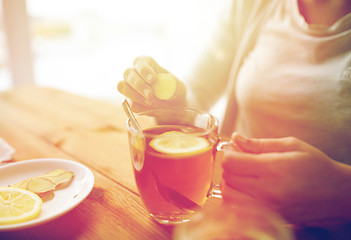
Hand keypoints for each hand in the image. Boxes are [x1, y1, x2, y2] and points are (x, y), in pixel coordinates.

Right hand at [117, 56, 186, 111]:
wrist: (173, 105)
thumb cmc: (174, 90)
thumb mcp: (178, 87)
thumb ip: (172, 85)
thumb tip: (162, 86)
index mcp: (146, 63)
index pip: (140, 62)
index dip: (144, 70)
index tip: (153, 79)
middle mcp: (134, 73)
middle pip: (127, 73)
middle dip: (139, 85)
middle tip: (150, 95)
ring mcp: (129, 86)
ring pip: (123, 87)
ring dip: (136, 96)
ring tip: (151, 102)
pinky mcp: (129, 100)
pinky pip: (129, 103)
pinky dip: (140, 106)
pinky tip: (150, 107)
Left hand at [221, 133, 350, 223]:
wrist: (336, 194)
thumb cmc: (315, 166)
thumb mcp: (290, 145)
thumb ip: (258, 144)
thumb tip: (236, 138)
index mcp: (272, 169)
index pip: (230, 162)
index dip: (229, 153)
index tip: (236, 149)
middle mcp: (267, 191)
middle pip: (227, 178)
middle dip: (229, 166)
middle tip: (240, 159)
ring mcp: (266, 207)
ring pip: (229, 195)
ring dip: (230, 182)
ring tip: (243, 174)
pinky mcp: (268, 217)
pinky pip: (239, 209)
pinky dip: (236, 198)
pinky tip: (247, 189)